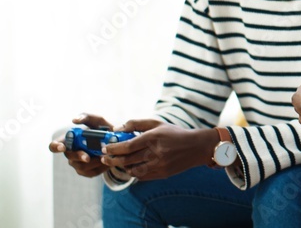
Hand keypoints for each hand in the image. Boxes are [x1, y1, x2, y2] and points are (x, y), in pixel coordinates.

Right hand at [48, 113, 113, 177]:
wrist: (117, 143)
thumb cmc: (103, 130)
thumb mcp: (98, 121)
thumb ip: (87, 117)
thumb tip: (74, 120)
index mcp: (70, 140)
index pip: (54, 145)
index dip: (55, 147)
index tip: (62, 147)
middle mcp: (71, 152)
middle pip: (69, 157)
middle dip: (78, 156)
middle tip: (87, 157)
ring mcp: (77, 163)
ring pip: (81, 166)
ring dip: (93, 162)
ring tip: (104, 156)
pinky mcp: (86, 171)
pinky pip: (91, 172)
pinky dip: (101, 167)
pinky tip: (107, 161)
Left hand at [100, 119, 216, 180]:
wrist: (196, 147)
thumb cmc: (175, 133)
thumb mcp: (157, 123)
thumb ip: (136, 123)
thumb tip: (117, 129)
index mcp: (154, 137)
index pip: (128, 146)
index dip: (113, 148)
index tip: (105, 148)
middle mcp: (156, 152)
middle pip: (127, 159)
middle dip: (112, 159)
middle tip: (104, 158)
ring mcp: (159, 165)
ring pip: (133, 169)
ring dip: (122, 167)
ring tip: (116, 163)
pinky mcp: (162, 174)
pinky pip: (142, 176)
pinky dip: (133, 172)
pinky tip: (130, 168)